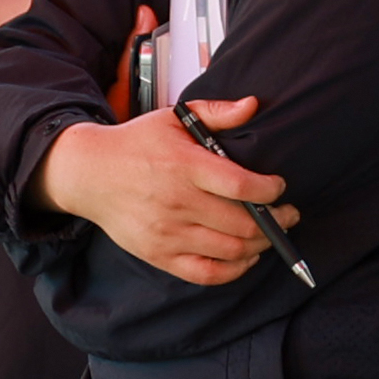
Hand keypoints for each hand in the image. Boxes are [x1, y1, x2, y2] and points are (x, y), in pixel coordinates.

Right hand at [38, 80, 295, 286]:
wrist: (89, 174)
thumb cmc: (136, 145)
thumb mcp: (173, 118)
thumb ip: (216, 113)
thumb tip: (254, 105)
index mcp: (185, 166)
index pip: (241, 185)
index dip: (270, 190)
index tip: (279, 187)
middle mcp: (178, 202)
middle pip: (244, 223)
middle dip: (277, 221)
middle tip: (289, 214)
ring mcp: (168, 233)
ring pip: (231, 250)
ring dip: (262, 246)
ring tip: (271, 234)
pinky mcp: (160, 254)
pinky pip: (207, 273)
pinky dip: (234, 270)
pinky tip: (246, 257)